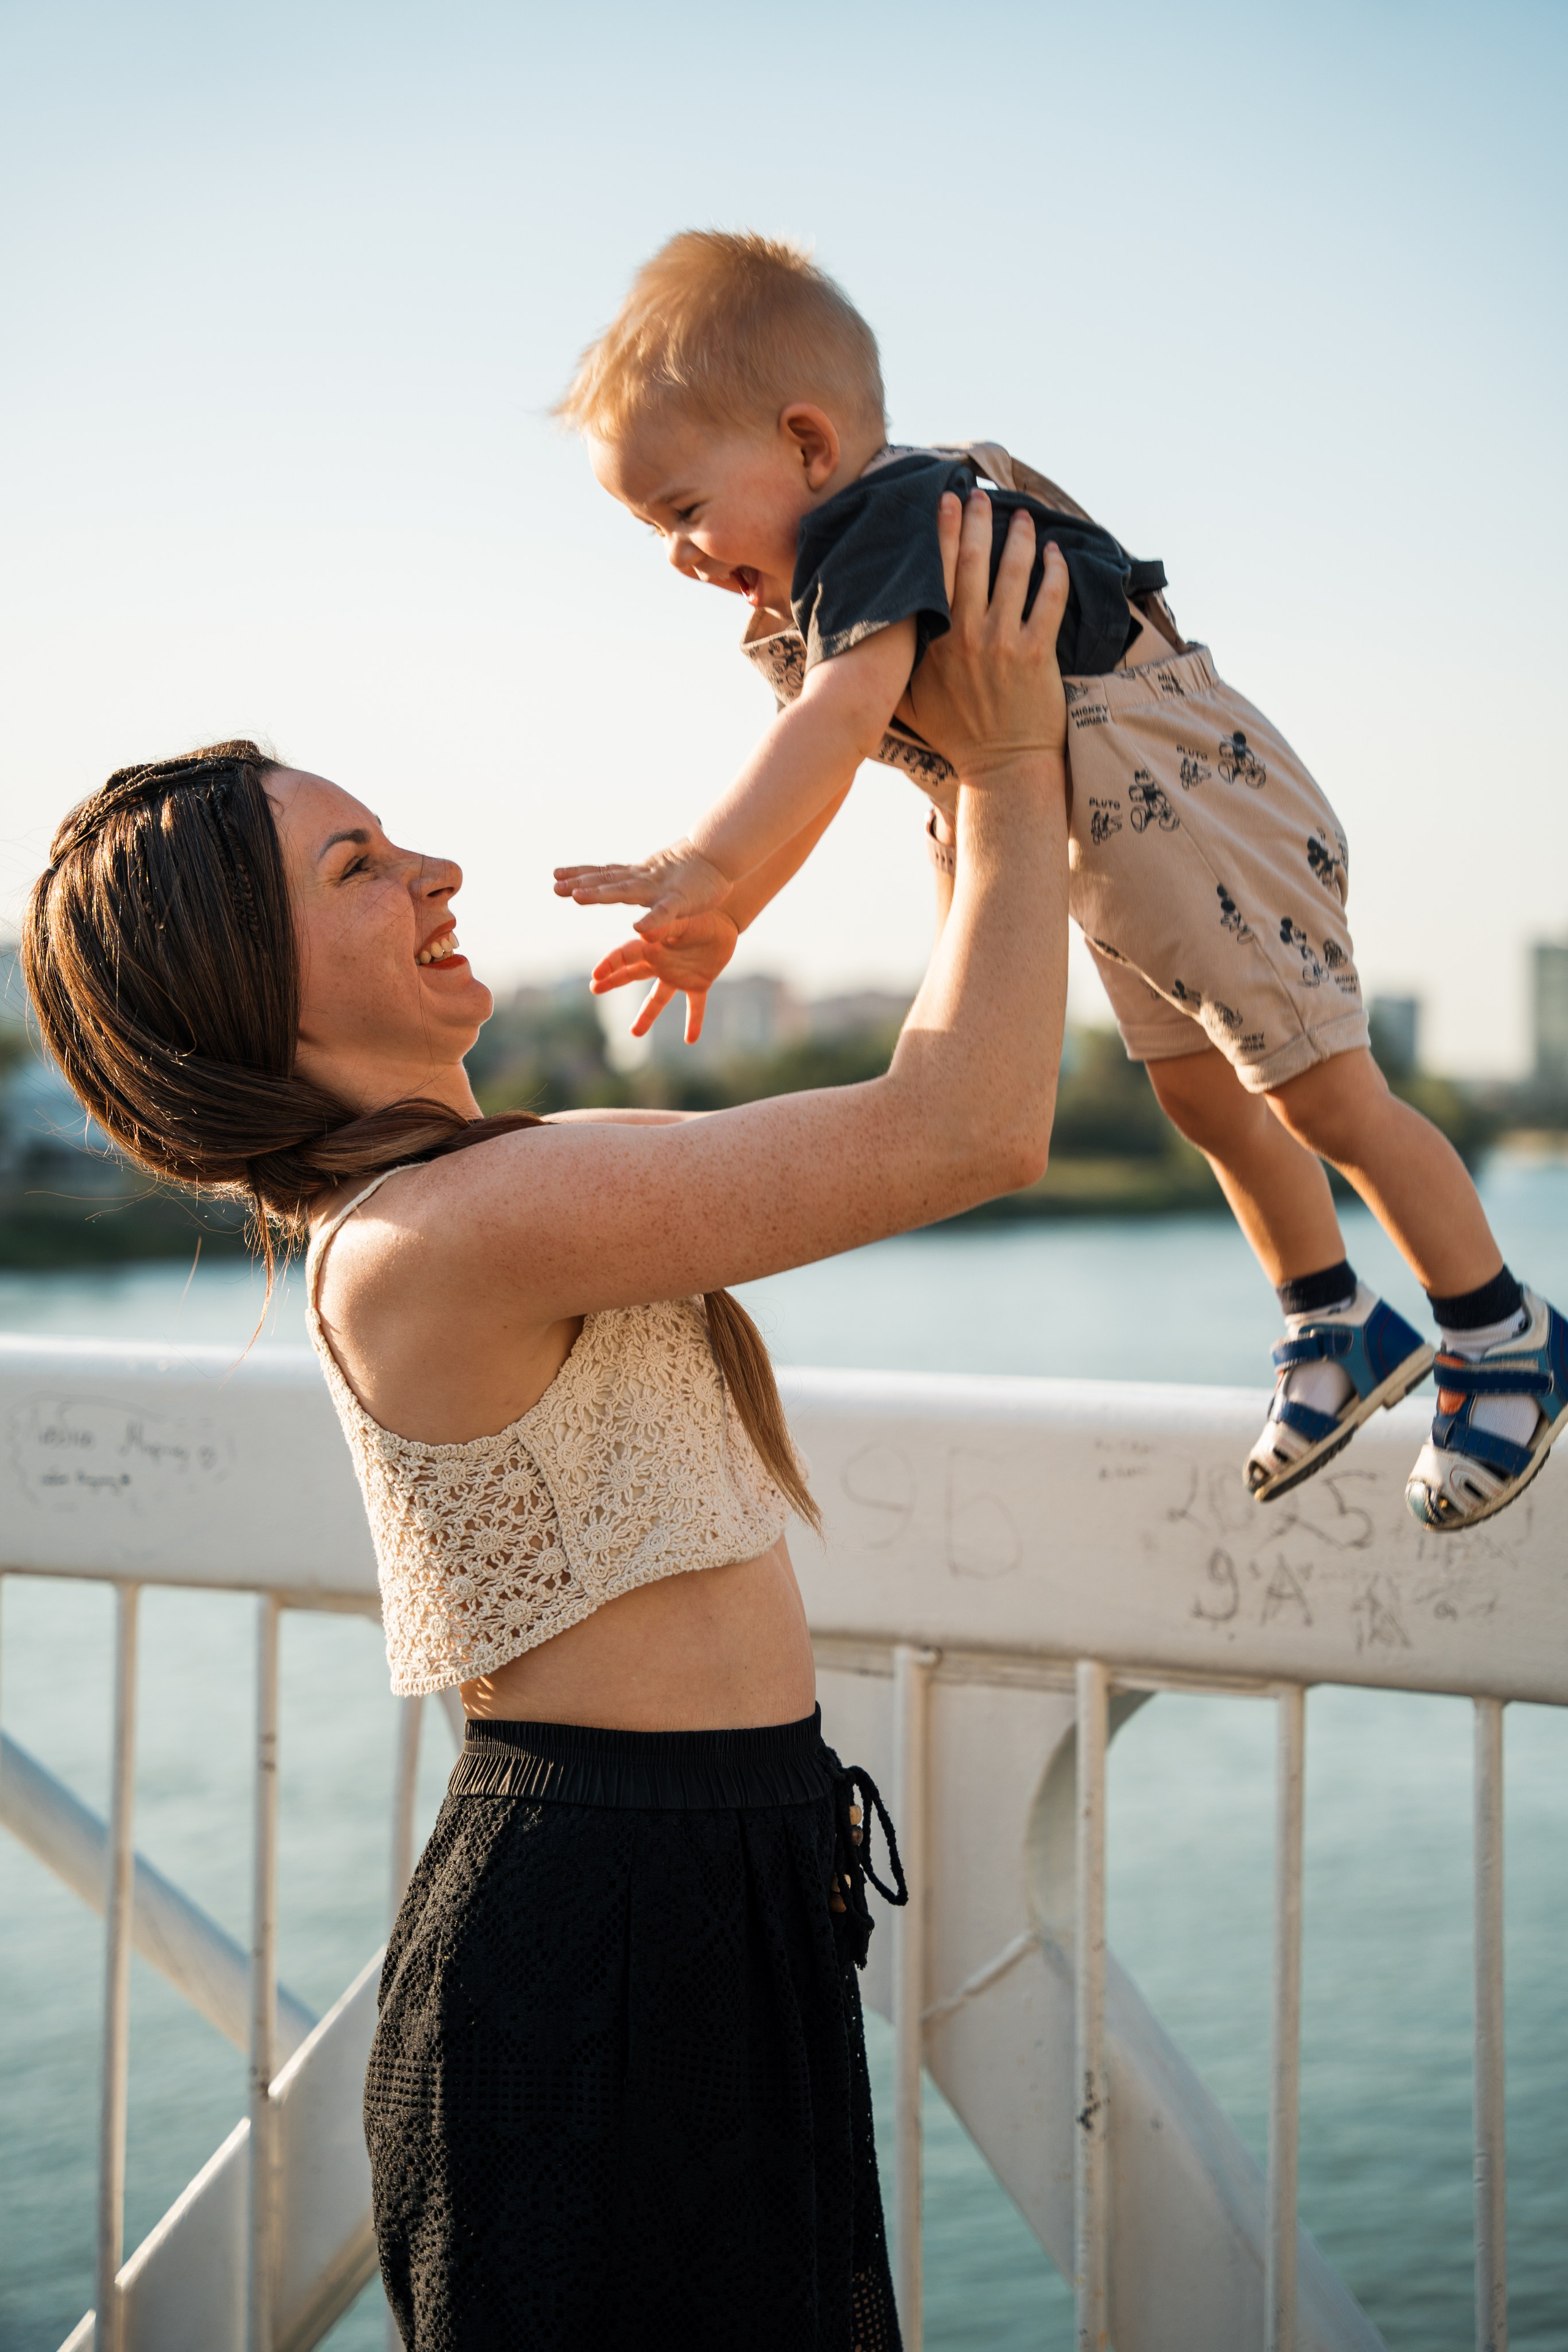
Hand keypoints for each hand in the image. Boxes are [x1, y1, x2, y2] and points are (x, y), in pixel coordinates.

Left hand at [553, 840, 732, 935]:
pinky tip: (638, 930)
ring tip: (577, 896)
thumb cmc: (696, 874)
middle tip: (556, 886)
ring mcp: (659, 890)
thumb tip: (637, 899)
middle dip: (582, 884)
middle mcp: (643, 881)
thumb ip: (649, 893)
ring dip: (601, 893)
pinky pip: (665, 913)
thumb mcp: (666, 884)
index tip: (557, 875)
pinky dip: (652, 921)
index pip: (605, 873)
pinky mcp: (680, 901)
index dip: (581, 874)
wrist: (722, 856)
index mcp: (639, 878)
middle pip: (607, 881)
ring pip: (625, 891)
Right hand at [589, 909, 740, 1042]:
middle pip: (632, 975)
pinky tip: (691, 1040)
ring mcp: (678, 975)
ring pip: (657, 999)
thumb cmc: (702, 916)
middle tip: (595, 988)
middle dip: (613, 981)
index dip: (611, 965)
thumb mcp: (681, 921)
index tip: (596, 976)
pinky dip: (693, 1022)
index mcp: (654, 946)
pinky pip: (695, 1006)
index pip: (626, 956)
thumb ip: (663, 927)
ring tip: (634, 1033)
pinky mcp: (698, 984)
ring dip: (646, 1017)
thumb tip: (641, 932)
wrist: (726, 918)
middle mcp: (661, 962)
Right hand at [897, 491, 1068, 779]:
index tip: (945, 502)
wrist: (1003, 768)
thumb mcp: (910, 704)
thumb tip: (868, 640)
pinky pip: (1050, 598)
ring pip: (1013, 572)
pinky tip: (1054, 553)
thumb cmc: (958, 736)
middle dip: (976, 520)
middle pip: (972, 561)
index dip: (942, 532)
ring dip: (1018, 537)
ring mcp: (1003, 642)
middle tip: (980, 493)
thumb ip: (895, 668)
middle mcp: (966, 636)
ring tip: (1021, 515)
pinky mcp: (1037, 653)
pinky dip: (1054, 570)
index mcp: (935, 643)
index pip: (936, 573)